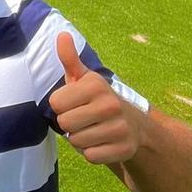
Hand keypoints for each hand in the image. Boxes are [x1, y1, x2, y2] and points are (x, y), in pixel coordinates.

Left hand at [50, 32, 145, 163]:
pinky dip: (93, 153)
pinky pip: (90, 156)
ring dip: (81, 139)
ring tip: (95, 130)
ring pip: (76, 141)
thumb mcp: (84, 78)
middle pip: (64, 123)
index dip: (61, 106)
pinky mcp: (124, 149)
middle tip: (85, 119)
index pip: (55, 103)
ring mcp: (120, 128)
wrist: (137, 126)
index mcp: (96, 85)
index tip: (76, 103)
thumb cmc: (98, 100)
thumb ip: (70, 59)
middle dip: (70, 124)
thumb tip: (61, 35)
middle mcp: (110, 104)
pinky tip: (103, 143)